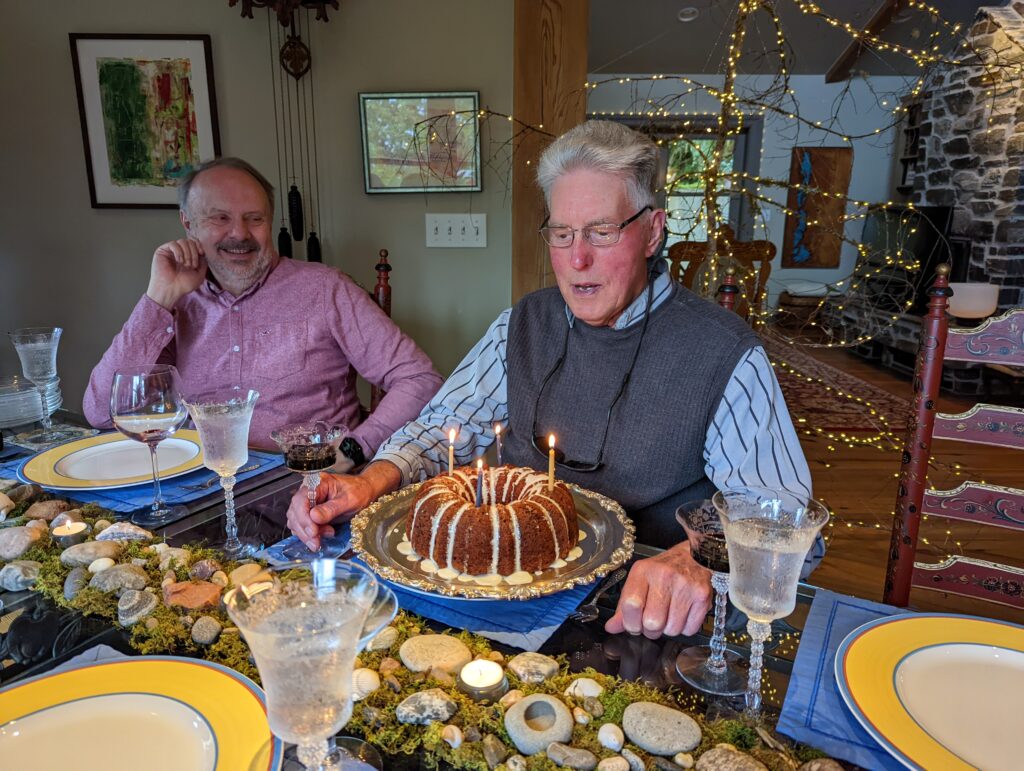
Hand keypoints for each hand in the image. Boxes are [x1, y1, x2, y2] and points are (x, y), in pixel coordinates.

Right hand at [147, 238, 206, 309]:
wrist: (171, 290)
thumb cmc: (184, 285)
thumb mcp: (200, 273)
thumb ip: (203, 261)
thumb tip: (202, 251)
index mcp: (188, 256)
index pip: (194, 243)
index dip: (199, 246)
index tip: (201, 253)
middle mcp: (179, 252)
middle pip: (190, 241)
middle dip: (194, 253)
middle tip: (192, 265)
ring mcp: (170, 251)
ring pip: (182, 241)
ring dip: (187, 253)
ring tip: (186, 265)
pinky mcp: (162, 251)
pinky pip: (173, 244)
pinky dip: (179, 252)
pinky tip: (179, 261)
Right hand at [285, 461, 400, 549]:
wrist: (365, 492)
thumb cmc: (359, 492)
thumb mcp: (349, 500)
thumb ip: (332, 508)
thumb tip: (314, 517)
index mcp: (318, 483)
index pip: (301, 500)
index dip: (304, 518)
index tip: (313, 532)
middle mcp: (309, 491)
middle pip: (295, 512)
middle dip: (305, 530)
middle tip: (317, 542)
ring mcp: (307, 502)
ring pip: (295, 521)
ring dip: (306, 534)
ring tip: (323, 538)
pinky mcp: (309, 513)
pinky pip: (301, 525)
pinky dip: (307, 535)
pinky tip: (320, 537)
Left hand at [605, 543, 711, 638]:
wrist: (693, 557)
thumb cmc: (663, 571)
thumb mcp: (639, 581)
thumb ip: (624, 606)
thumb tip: (612, 627)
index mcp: (644, 571)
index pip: (631, 605)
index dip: (631, 623)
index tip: (634, 624)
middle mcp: (664, 576)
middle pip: (652, 622)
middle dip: (650, 630)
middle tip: (653, 622)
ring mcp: (685, 586)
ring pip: (671, 629)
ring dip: (668, 629)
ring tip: (669, 615)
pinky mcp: (702, 596)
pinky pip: (689, 629)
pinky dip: (684, 628)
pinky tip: (683, 614)